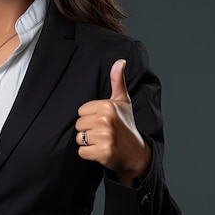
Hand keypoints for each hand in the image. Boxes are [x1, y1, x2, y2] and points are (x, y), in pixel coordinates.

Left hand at [76, 59, 150, 185]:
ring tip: (103, 141)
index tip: (104, 121)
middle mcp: (106, 119)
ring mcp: (105, 136)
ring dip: (88, 143)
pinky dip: (89, 154)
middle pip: (78, 125)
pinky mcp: (103, 152)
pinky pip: (82, 152)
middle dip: (88, 131)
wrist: (136, 153)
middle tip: (104, 133)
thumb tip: (120, 61)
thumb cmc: (127, 125)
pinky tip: (101, 151)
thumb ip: (118, 81)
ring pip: (79, 138)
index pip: (81, 112)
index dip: (90, 118)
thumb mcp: (123, 102)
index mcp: (108, 106)